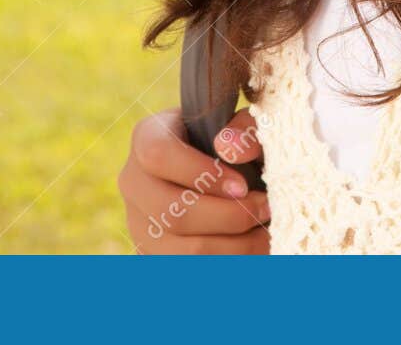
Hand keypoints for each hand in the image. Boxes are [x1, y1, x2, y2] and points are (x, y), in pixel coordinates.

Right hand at [119, 106, 271, 252]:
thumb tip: (230, 148)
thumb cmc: (234, 145)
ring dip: (235, 247)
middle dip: (228, 217)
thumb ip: (246, 130)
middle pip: (172, 213)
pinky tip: (254, 251)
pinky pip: (190, 272)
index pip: (159, 155)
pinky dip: (229, 265)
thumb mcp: (243, 127)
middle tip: (265, 210)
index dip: (202, 173)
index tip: (242, 186)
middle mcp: (134, 182)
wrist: (223, 174)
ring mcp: (139, 223)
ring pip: (183, 251)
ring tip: (266, 233)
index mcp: (147, 138)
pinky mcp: (153, 256)